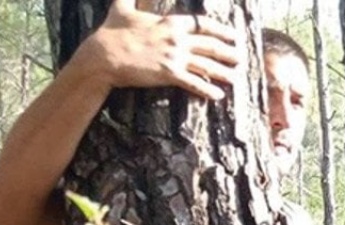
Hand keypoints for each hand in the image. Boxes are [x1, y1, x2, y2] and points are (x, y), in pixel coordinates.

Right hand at [75, 0, 239, 100]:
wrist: (103, 56)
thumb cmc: (112, 32)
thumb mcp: (123, 7)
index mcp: (170, 22)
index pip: (202, 24)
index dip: (221, 30)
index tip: (233, 35)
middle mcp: (177, 39)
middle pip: (210, 45)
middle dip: (228, 52)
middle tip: (241, 57)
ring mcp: (174, 57)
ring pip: (206, 65)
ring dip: (223, 72)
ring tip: (235, 78)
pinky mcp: (168, 74)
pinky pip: (193, 83)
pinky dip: (206, 89)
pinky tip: (217, 95)